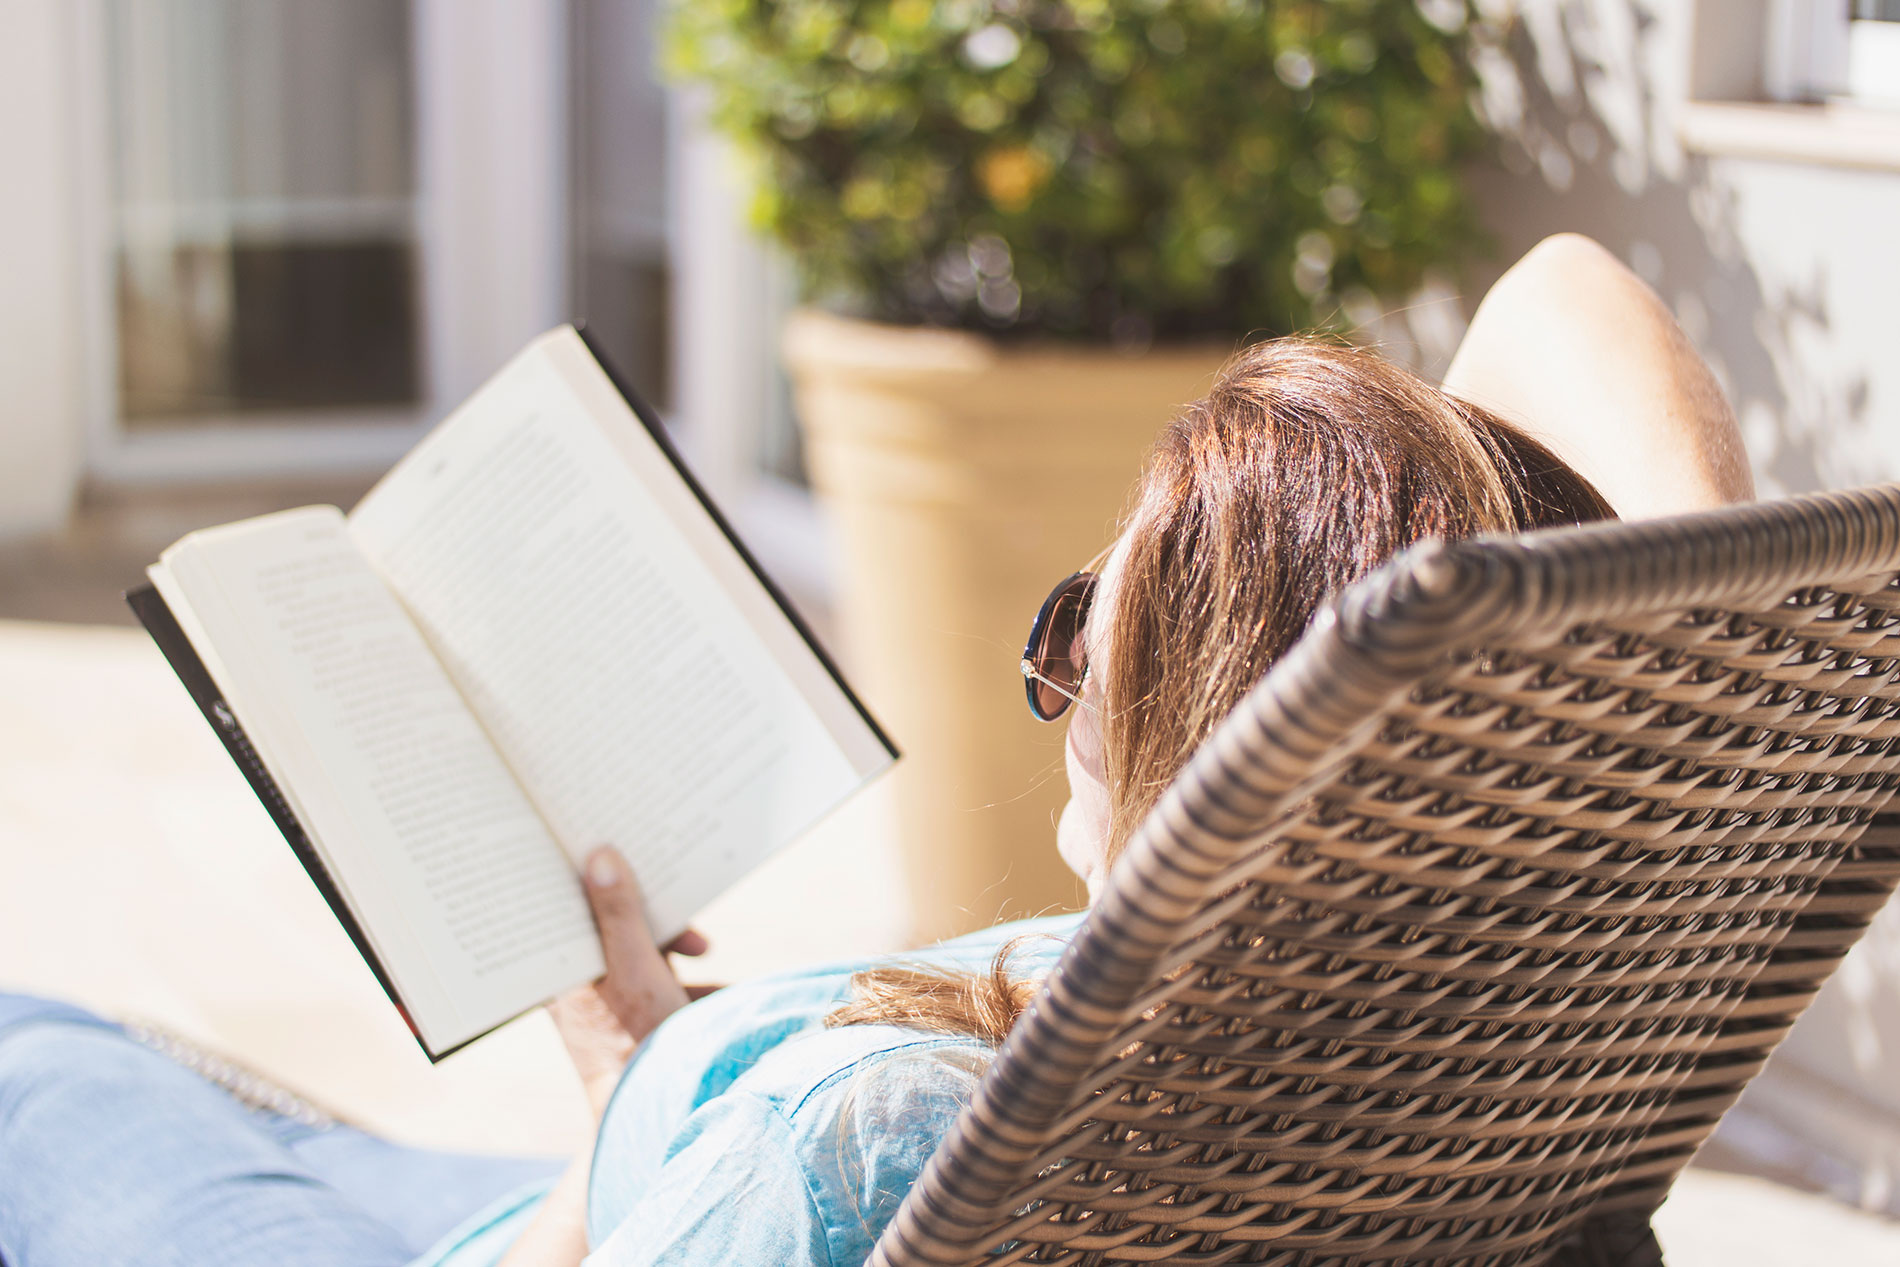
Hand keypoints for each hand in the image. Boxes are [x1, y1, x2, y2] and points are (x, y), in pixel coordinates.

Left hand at [547, 846, 707, 1114]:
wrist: (661, 1120)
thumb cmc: (638, 1049)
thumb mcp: (635, 973)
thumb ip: (620, 915)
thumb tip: (600, 855)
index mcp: (559, 973)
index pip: (565, 907)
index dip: (591, 879)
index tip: (616, 853)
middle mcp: (576, 986)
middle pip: (607, 924)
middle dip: (649, 912)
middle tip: (678, 912)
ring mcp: (606, 1002)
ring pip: (635, 947)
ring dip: (670, 940)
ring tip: (702, 947)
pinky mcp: (636, 1016)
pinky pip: (658, 975)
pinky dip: (683, 970)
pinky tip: (708, 969)